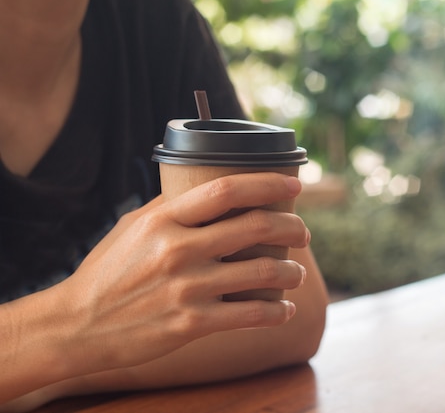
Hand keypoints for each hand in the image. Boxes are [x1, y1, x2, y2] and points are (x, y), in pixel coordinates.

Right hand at [55, 172, 308, 376]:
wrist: (77, 325)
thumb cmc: (108, 272)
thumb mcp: (132, 227)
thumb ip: (172, 208)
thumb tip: (214, 193)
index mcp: (164, 219)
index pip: (228, 189)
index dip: (269, 182)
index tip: (295, 183)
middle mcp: (178, 249)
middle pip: (256, 227)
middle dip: (292, 226)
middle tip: (304, 232)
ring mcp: (187, 288)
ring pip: (263, 272)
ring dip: (292, 271)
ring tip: (298, 273)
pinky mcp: (192, 323)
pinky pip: (251, 314)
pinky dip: (277, 311)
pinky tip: (285, 309)